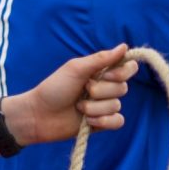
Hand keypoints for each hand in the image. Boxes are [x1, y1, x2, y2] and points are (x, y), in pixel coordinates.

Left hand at [13, 45, 138, 143]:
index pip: (129, 68)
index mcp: (101, 72)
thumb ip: (101, 59)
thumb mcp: (76, 69)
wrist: (39, 115)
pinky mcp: (103, 123)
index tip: (107, 74)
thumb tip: (124, 46)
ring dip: (95, 108)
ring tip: (78, 108)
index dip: (123, 72)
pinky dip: (104, 121)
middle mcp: (105, 88)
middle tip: (83, 91)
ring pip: (116, 106)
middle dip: (101, 91)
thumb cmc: (54, 88)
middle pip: (123, 88)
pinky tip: (88, 121)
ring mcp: (104, 106)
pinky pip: (118, 122)